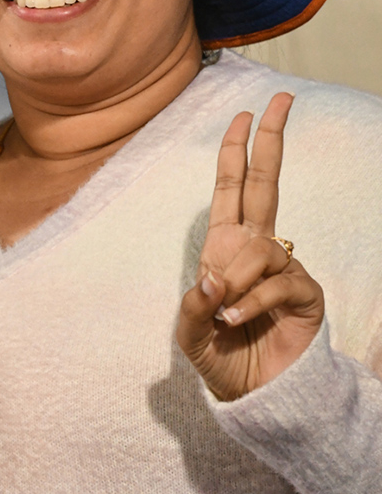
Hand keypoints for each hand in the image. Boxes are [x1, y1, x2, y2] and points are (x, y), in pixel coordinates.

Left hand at [176, 92, 323, 401]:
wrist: (254, 394)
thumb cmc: (219, 355)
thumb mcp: (189, 330)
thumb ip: (193, 306)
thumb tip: (210, 278)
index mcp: (225, 246)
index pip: (232, 188)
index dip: (236, 152)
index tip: (244, 114)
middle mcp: (256, 248)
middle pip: (267, 183)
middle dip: (271, 140)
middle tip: (281, 99)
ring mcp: (284, 268)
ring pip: (260, 249)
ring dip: (236, 281)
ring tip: (226, 316)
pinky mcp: (305, 294)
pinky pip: (277, 283)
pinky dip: (252, 302)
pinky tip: (238, 321)